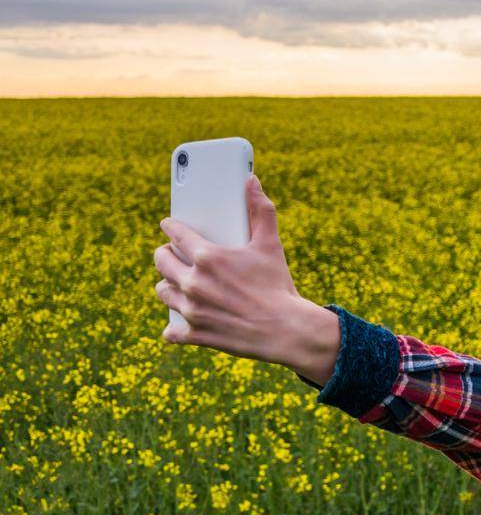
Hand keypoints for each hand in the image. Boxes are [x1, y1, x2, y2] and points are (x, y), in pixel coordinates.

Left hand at [154, 174, 314, 366]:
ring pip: (163, 291)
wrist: (286, 330)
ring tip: (178, 283)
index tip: (169, 225)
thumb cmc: (278, 285)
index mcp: (207, 256)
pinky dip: (174, 327)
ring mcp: (191, 309)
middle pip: (161, 261)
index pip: (175, 233)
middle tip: (172, 254)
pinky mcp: (194, 333)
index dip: (170, 226)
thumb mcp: (271, 245)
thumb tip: (251, 181)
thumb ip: (261, 210)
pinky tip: (180, 322)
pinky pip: (171, 330)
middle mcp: (192, 281)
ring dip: (168, 285)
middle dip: (164, 254)